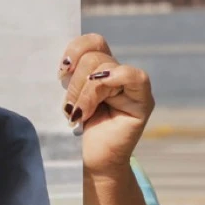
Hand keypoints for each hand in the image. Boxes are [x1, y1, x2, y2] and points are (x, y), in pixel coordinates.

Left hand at [57, 34, 154, 177]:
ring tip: (78, 115)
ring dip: (85, 93)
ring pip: (105, 67)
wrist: (90, 162)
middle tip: (69, 107)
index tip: (61, 71)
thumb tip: (65, 62)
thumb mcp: (69, 96)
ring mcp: (133, 86)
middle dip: (76, 82)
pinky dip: (109, 83)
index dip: (75, 50)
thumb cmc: (75, 130)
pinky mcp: (143, 101)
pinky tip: (92, 106)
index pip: (93, 42)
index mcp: (99, 68)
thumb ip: (71, 75)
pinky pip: (133, 76)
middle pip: (95, 56)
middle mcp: (118, 73)